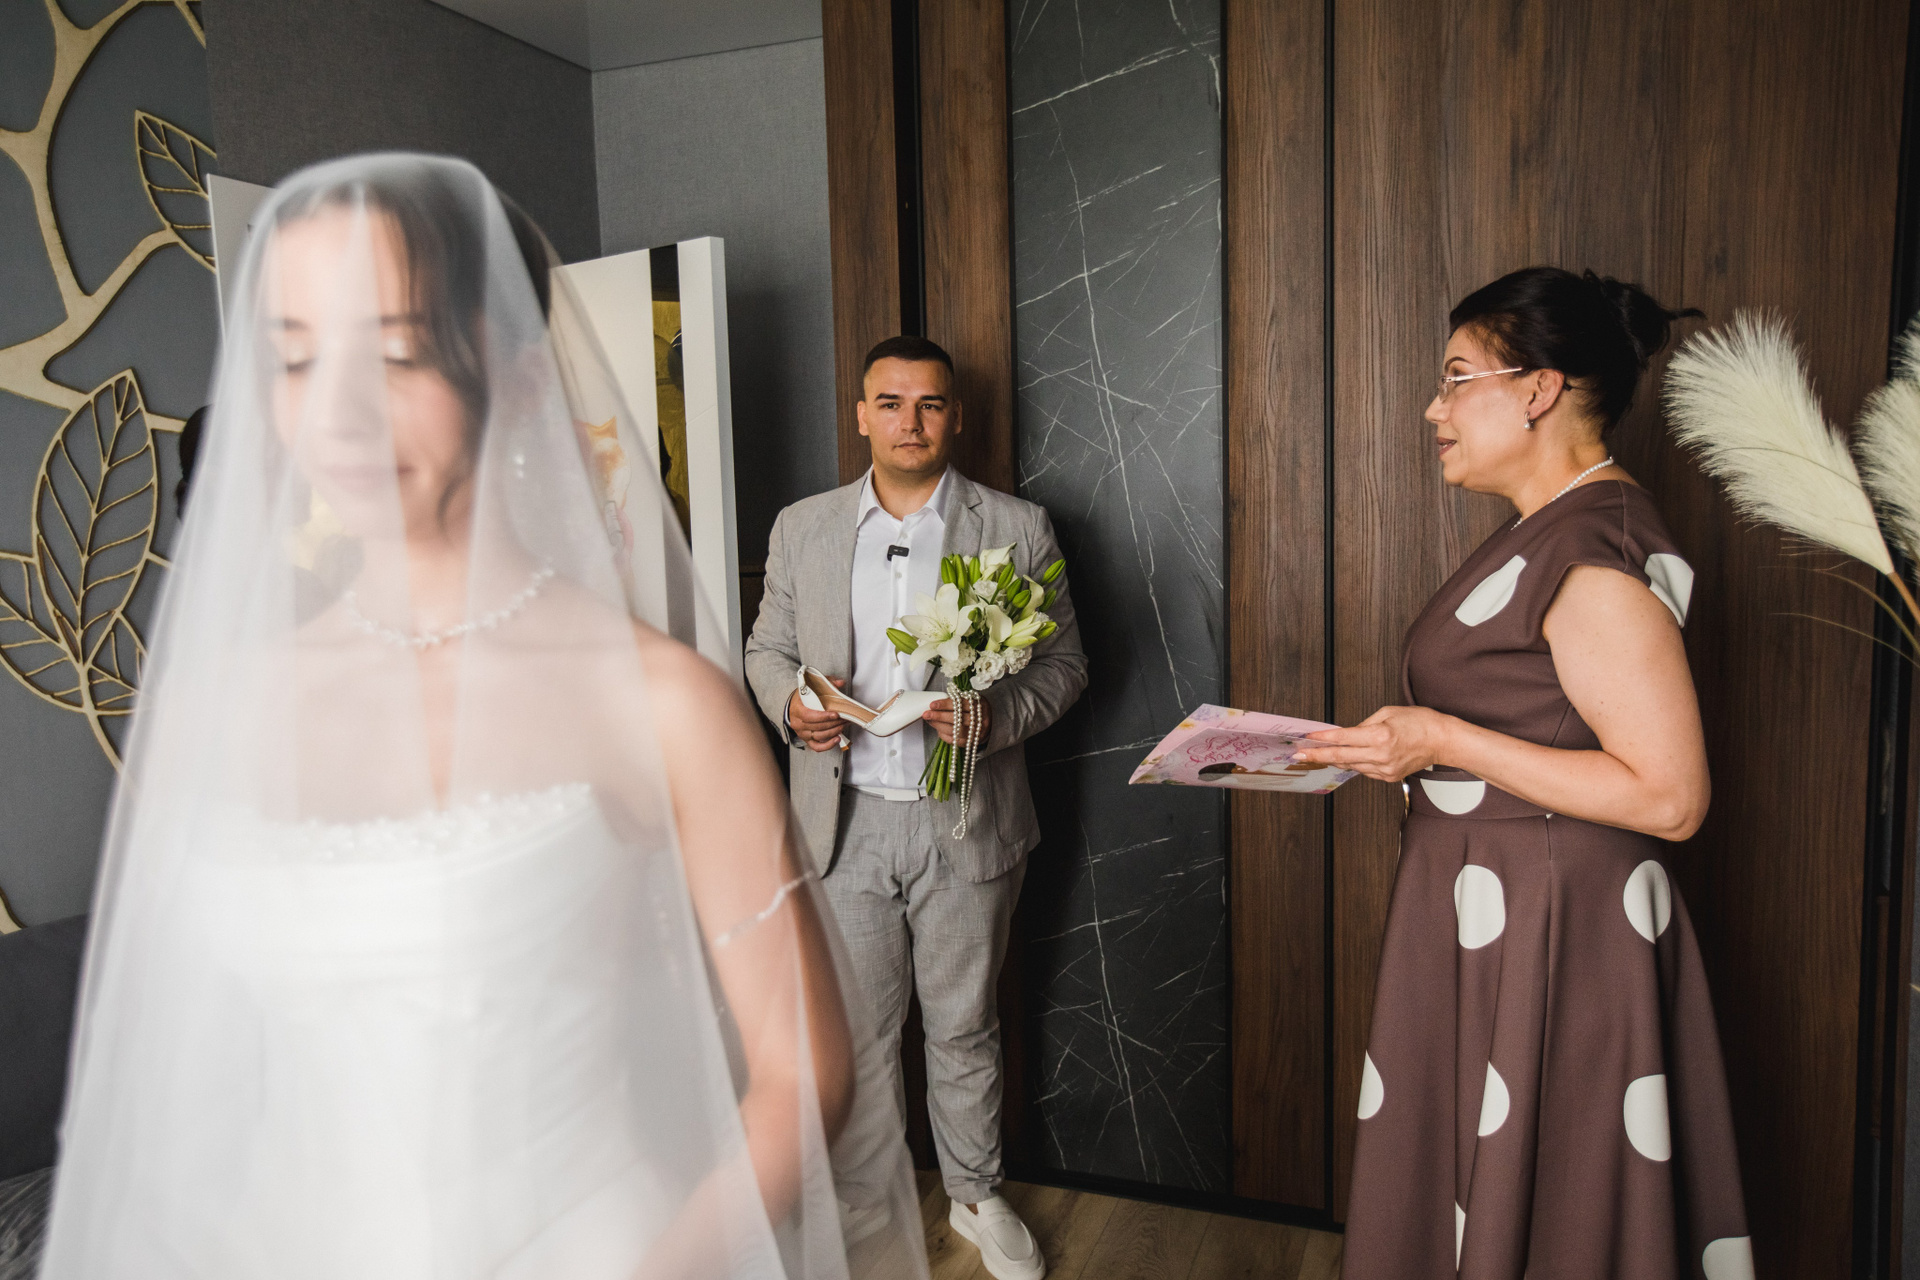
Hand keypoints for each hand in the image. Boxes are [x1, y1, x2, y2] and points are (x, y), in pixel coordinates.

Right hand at [788, 678, 848, 751]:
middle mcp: (798, 723)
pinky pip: (817, 747)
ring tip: (844, 725)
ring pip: (819, 736)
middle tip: (845, 718)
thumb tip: (840, 683)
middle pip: (817, 726)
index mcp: (797, 710)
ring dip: (834, 731)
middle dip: (834, 723)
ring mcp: (802, 733)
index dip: (823, 716)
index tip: (836, 714)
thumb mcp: (812, 687)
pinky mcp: (807, 740)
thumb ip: (826, 683)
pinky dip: (828, 745)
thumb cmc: (804, 697)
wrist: (794, 707)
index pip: (809, 716)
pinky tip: (837, 739)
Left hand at [924, 695, 990, 745]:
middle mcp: (980, 720)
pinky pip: (955, 741)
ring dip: (939, 725)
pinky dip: (944, 735)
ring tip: (929, 720)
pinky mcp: (971, 743)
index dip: (945, 704)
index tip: (932, 704)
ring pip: (955, 730)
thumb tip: (935, 703)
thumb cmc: (975, 709)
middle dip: (939, 716)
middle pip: (957, 718)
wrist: (992, 723)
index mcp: (980, 705)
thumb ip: (958, 699)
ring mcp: (976, 733)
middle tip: (926, 714)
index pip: (961, 704)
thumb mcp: (971, 699)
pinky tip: (938, 729)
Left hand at [1294, 706, 1452, 782]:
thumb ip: (1364, 724)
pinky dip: (1356, 763)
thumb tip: (1346, 734)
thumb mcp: (1388, 712)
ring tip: (1320, 754)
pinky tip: (1351, 757)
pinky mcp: (1389, 777)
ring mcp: (1385, 769)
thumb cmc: (1419, 722)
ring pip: (1351, 765)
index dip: (1322, 739)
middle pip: (1341, 757)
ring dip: (1335, 759)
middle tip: (1299, 755)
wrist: (1442, 741)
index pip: (1343, 738)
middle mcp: (1381, 755)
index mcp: (1380, 735)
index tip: (1307, 739)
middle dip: (1318, 755)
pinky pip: (1365, 771)